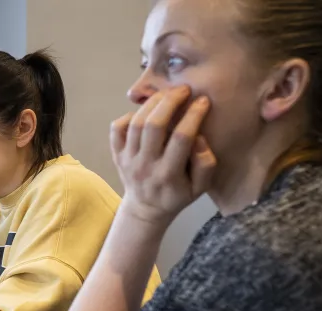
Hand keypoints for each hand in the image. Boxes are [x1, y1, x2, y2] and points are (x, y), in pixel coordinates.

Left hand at [110, 86, 216, 224]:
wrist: (145, 209)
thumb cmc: (177, 195)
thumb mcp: (200, 188)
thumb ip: (205, 164)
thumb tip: (199, 138)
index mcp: (168, 174)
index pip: (181, 138)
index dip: (193, 115)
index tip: (203, 101)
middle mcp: (145, 165)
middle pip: (153, 125)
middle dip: (169, 101)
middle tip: (183, 89)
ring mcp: (127, 159)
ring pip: (135, 124)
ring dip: (151, 103)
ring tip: (167, 94)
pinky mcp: (116, 155)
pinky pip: (116, 129)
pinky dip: (128, 116)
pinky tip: (144, 112)